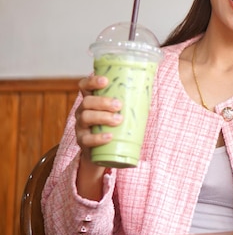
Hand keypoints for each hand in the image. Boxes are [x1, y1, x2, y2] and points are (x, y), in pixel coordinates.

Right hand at [74, 75, 122, 200]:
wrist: (106, 153)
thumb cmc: (117, 127)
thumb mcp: (122, 113)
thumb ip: (132, 103)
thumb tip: (150, 92)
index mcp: (92, 101)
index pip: (84, 86)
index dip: (92, 81)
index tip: (106, 81)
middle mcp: (83, 112)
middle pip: (87, 102)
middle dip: (103, 102)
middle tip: (119, 105)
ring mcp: (81, 127)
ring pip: (86, 118)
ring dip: (103, 117)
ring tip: (119, 119)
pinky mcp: (83, 143)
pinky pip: (87, 140)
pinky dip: (98, 138)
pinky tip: (110, 137)